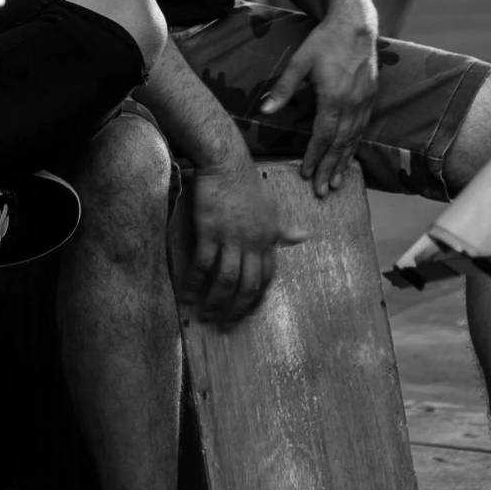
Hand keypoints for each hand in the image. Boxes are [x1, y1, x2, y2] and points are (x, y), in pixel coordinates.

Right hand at [181, 156, 307, 324]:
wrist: (226, 163)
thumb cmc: (247, 183)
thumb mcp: (271, 208)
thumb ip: (284, 228)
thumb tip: (304, 237)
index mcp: (269, 240)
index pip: (266, 278)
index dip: (256, 299)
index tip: (245, 313)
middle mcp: (253, 243)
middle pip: (247, 285)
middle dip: (236, 309)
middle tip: (226, 326)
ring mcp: (232, 239)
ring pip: (226, 280)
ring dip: (216, 302)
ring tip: (206, 315)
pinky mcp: (210, 232)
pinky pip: (203, 265)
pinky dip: (194, 283)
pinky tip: (186, 295)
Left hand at [261, 10, 378, 196]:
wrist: (355, 24)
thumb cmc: (324, 42)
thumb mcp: (299, 62)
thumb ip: (283, 89)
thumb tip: (265, 111)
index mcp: (334, 98)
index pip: (323, 136)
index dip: (314, 156)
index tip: (306, 175)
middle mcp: (353, 104)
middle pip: (340, 144)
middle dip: (330, 169)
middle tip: (322, 192)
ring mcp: (365, 102)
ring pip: (354, 139)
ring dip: (344, 162)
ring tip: (337, 183)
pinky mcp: (371, 97)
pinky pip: (363, 128)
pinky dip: (355, 146)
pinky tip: (350, 157)